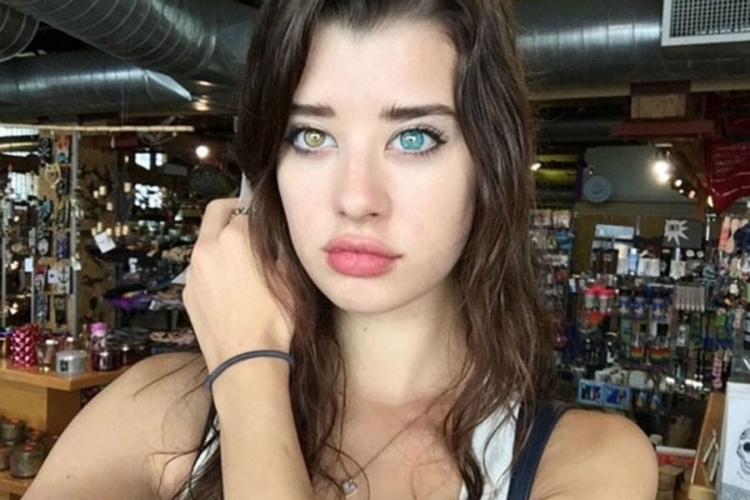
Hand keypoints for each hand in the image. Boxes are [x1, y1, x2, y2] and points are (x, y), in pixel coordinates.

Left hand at [183, 198, 293, 371]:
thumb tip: (276, 233)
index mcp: (234, 238)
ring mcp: (194, 271)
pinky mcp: (188, 292)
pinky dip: (213, 268)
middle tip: (249, 222)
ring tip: (243, 261)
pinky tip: (231, 287)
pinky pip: (200, 269)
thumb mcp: (290, 277)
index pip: (247, 209)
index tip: (267, 221)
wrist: (246, 361)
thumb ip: (280, 247)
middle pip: (216, 212)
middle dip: (232, 211)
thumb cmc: (273, 321)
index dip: (260, 214)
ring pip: (205, 241)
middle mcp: (208, 248)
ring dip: (221, 241)